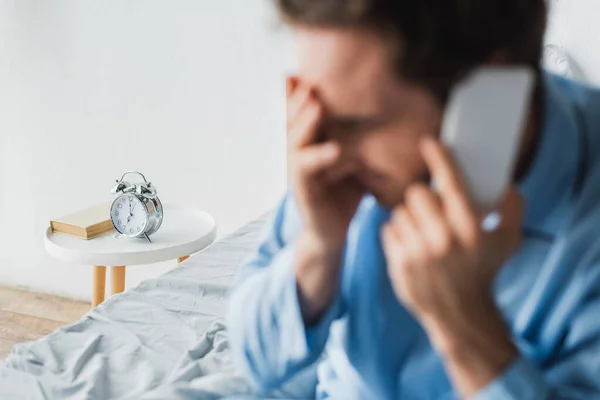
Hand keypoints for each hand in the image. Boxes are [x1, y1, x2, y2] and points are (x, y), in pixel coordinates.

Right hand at [287, 76, 364, 322]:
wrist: (331, 233)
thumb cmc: (343, 194)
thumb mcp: (351, 159)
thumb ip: (356, 137)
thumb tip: (381, 109)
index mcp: (308, 144)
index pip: (302, 113)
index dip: (303, 93)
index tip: (312, 69)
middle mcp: (298, 155)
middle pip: (293, 121)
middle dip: (300, 99)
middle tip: (311, 79)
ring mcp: (298, 174)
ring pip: (295, 142)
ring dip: (305, 123)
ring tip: (317, 105)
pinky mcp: (304, 193)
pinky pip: (307, 172)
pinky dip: (319, 158)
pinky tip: (335, 149)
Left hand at [381, 138, 522, 395]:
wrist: (459, 312)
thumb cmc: (483, 270)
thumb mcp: (508, 240)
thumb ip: (511, 207)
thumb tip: (504, 181)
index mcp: (470, 229)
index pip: (452, 183)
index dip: (440, 158)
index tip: (428, 142)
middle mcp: (443, 239)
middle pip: (417, 193)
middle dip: (424, 197)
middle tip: (431, 209)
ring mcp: (418, 252)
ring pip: (400, 210)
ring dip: (410, 216)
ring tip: (423, 232)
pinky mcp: (398, 262)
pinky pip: (388, 228)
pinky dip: (397, 232)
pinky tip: (411, 244)